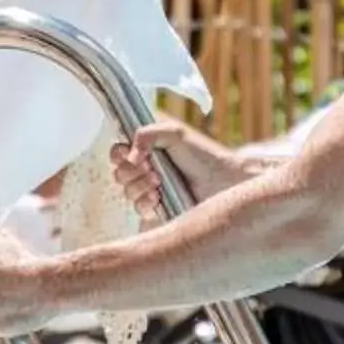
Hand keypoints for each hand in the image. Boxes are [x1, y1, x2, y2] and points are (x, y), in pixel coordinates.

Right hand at [110, 119, 245, 219]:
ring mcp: (151, 191)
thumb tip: (129, 155)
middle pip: (119, 173)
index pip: (119, 152)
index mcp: (148, 150)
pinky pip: (138, 209)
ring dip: (140, 186)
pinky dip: (144, 202)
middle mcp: (147, 170)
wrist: (224, 182)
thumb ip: (147, 134)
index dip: (120, 155)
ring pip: (127, 191)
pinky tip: (157, 199)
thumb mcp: (175, 134)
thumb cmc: (204, 156)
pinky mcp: (157, 210)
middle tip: (152, 170)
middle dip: (133, 172)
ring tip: (159, 183)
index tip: (133, 156)